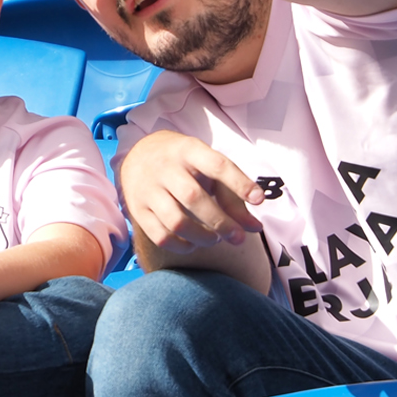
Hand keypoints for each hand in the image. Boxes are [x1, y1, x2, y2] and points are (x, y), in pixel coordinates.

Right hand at [120, 131, 265, 253]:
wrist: (137, 155)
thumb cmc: (183, 163)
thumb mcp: (206, 166)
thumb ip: (232, 195)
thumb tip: (254, 228)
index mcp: (188, 150)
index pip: (216, 165)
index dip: (239, 183)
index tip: (259, 200)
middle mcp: (166, 168)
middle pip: (194, 198)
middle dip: (221, 222)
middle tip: (237, 237)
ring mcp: (148, 189)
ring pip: (176, 221)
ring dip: (202, 237)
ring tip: (215, 239)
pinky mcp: (137, 209)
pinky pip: (160, 236)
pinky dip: (181, 246)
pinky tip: (193, 243)